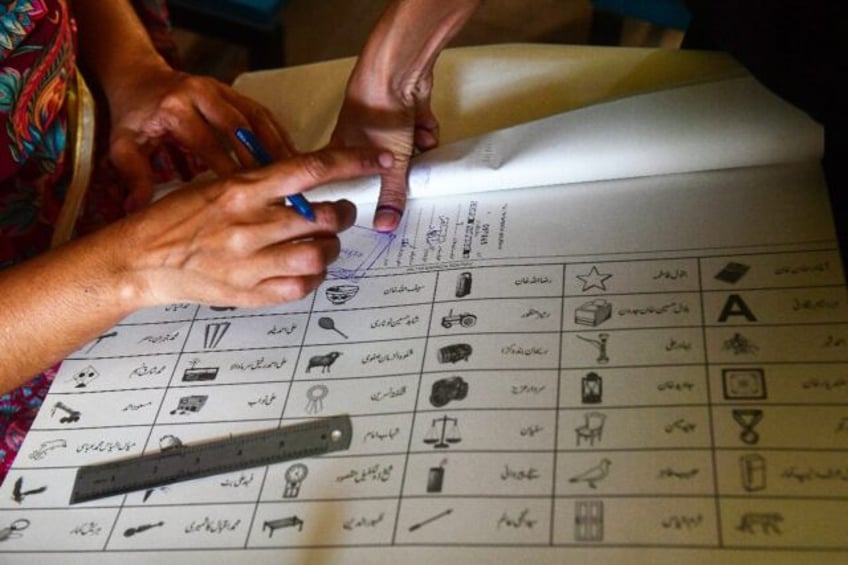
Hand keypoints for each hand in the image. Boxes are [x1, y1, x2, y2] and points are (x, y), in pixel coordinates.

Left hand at [106, 65, 293, 211]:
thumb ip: (134, 176)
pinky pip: (263, 113)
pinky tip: (291, 158)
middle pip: (240, 129)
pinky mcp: (234, 92)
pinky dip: (278, 135)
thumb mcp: (124, 146)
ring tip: (295, 176)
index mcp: (174, 107)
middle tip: (278, 190)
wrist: (139, 78)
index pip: (208, 143)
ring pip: (258, 119)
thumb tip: (137, 209)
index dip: (228, 171)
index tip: (244, 199)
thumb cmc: (135, 116)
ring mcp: (221, 90)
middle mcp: (201, 93)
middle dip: (261, 161)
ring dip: (277, 147)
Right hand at [114, 147, 392, 307]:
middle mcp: (249, 224)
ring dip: (330, 248)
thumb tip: (308, 184)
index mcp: (242, 188)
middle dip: (342, 214)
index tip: (380, 159)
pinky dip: (312, 278)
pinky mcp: (248, 293)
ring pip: (319, 254)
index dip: (354, 162)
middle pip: (323, 217)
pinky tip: (304, 269)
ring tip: (322, 244)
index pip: (312, 168)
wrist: (139, 259)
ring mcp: (249, 262)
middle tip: (339, 214)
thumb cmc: (176, 218)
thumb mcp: (215, 184)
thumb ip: (262, 185)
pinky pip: (301, 287)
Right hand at [331, 70, 438, 231]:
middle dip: (400, 170)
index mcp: (341, 150)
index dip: (365, 192)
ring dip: (416, 151)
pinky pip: (418, 133)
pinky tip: (423, 127)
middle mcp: (360, 138)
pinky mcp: (404, 111)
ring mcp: (383, 124)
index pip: (350, 181)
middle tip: (406, 176)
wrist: (397, 72)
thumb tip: (386, 225)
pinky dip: (425, 132)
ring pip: (406, 151)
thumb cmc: (376, 112)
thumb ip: (390, 195)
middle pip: (383, 168)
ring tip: (416, 145)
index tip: (378, 204)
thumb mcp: (387, 165)